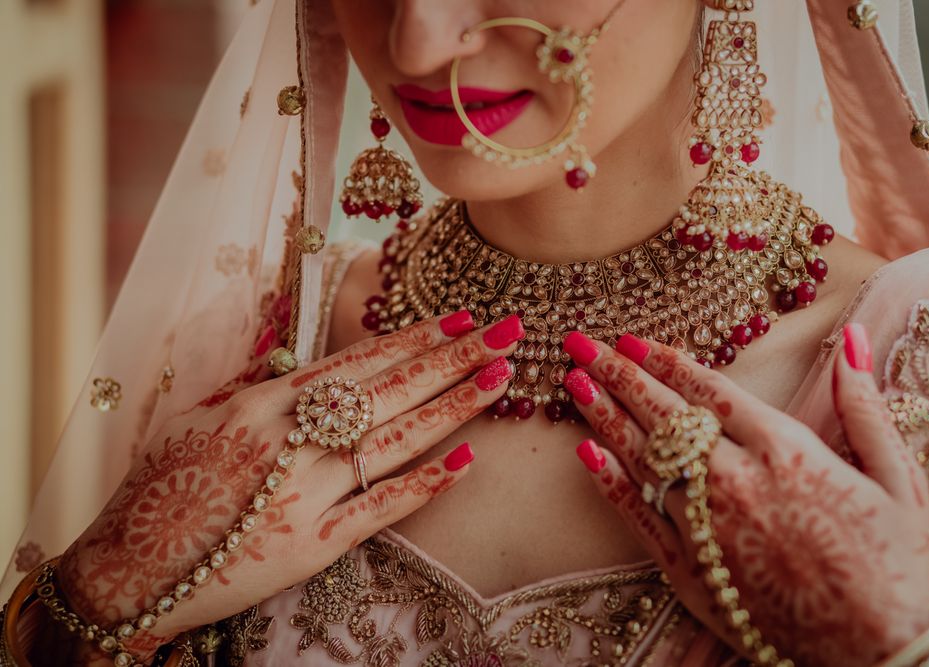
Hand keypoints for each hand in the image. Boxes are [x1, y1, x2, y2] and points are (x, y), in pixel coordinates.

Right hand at [56, 311, 523, 658]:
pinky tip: (465, 460)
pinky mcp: (310, 546)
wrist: (130, 568)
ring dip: (453, 408)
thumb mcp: (202, 418)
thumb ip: (257, 386)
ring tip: (500, 380)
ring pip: (395, 441)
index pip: (358, 361)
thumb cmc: (162, 486)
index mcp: (264, 403)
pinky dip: (423, 484)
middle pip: (390, 390)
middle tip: (508, 333)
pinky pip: (379, 510)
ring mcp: (304, 494)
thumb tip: (298, 358)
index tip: (460, 316)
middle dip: (454, 357)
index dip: (414, 337)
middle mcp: (290, 441)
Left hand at [562, 326, 928, 666]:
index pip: (708, 390)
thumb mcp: (899, 477)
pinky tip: (586, 455)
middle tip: (580, 345)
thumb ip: (865, 407)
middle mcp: (735, 481)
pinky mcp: (691, 573)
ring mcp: (706, 528)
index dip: (664, 360)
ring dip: (604, 417)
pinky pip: (639, 520)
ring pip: (642, 460)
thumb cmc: (896, 566)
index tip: (631, 338)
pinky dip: (610, 485)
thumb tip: (856, 341)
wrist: (881, 654)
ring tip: (573, 385)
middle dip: (619, 374)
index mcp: (785, 450)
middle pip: (663, 415)